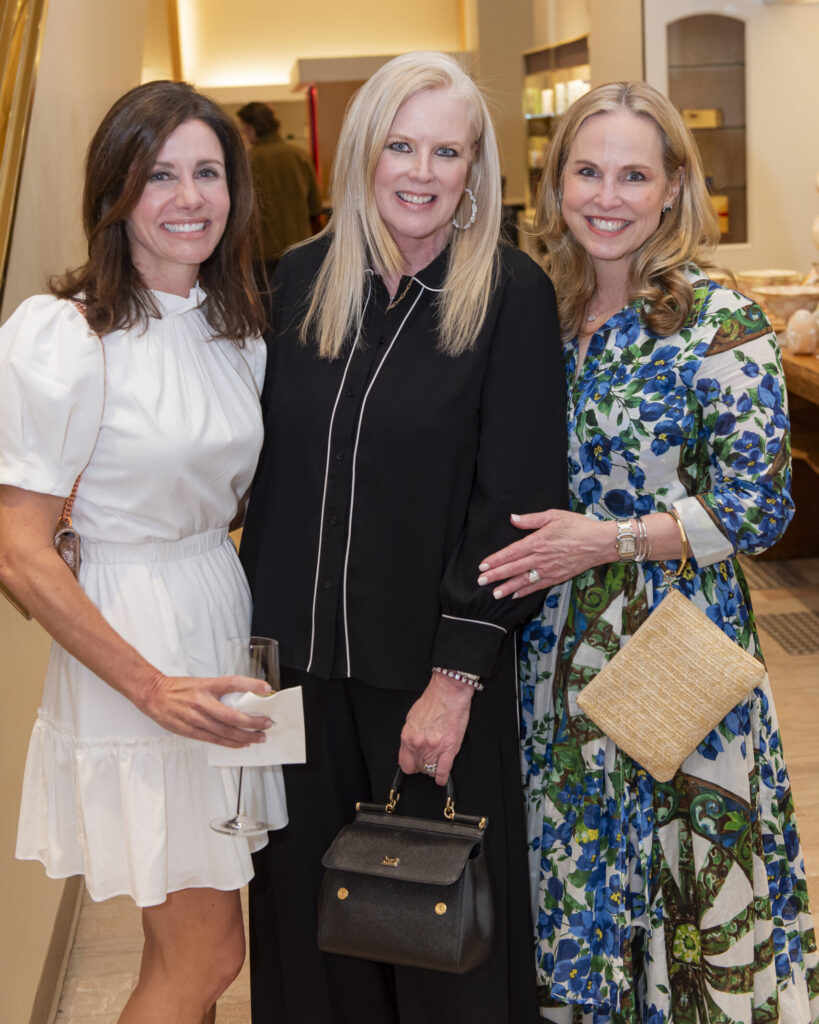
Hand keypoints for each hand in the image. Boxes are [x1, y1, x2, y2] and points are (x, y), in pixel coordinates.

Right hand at [138, 672, 274, 747]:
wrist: (154, 695)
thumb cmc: (178, 688)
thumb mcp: (202, 682)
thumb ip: (220, 690)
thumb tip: (242, 697)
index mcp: (206, 686)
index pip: (233, 683)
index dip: (251, 685)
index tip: (266, 689)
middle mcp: (202, 702)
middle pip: (233, 716)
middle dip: (253, 722)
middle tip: (267, 723)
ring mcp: (196, 719)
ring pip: (226, 732)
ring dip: (245, 736)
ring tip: (259, 737)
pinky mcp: (190, 731)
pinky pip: (215, 740)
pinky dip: (231, 743)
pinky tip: (241, 743)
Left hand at [398, 672, 474, 785]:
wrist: (448, 693)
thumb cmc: (433, 702)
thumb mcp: (412, 718)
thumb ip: (411, 735)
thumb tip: (411, 747)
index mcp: (407, 737)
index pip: (404, 763)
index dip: (411, 765)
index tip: (415, 765)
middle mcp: (418, 744)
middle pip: (418, 767)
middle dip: (423, 765)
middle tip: (429, 759)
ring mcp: (433, 748)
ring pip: (430, 770)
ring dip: (433, 769)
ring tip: (437, 763)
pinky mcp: (448, 749)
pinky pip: (443, 770)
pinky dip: (442, 777)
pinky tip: (442, 778)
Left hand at [477, 509, 614, 599]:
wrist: (600, 543)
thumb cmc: (578, 526)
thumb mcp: (554, 515)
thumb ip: (532, 519)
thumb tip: (513, 518)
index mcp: (538, 541)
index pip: (511, 553)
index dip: (496, 560)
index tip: (483, 566)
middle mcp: (541, 558)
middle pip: (514, 568)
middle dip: (496, 575)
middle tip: (480, 582)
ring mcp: (550, 569)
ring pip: (524, 580)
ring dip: (507, 587)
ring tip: (494, 593)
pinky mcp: (558, 577)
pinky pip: (538, 586)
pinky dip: (526, 591)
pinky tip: (515, 594)